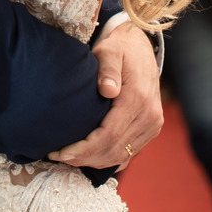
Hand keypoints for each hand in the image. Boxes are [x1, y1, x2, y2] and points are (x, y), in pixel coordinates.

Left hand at [48, 22, 162, 169]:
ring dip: (94, 161)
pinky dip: (108, 159)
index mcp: (138, 99)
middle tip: (59, 157)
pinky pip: (129, 153)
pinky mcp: (151, 128)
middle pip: (114, 149)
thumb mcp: (110, 51)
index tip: (62, 152)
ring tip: (69, 159)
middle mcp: (150, 116)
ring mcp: (153, 124)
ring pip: (122, 155)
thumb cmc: (120, 50)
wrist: (141, 50)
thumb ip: (108, 69)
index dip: (84, 148)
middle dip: (85, 158)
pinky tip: (88, 158)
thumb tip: (108, 90)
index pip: (109, 135)